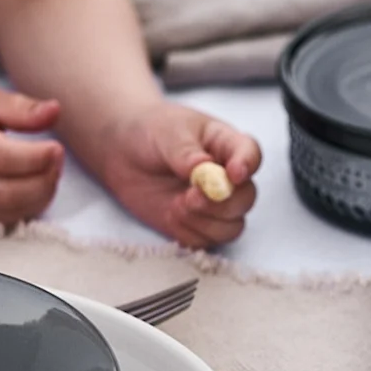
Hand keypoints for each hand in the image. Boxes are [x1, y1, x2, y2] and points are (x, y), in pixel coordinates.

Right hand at [0, 82, 63, 224]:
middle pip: (5, 194)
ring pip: (6, 213)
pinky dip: (28, 208)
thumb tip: (54, 111)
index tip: (56, 146)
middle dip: (42, 182)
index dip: (35, 158)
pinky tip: (38, 186)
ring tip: (51, 170)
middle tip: (57, 159)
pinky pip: (2, 219)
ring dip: (39, 197)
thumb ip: (18, 107)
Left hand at [95, 102, 259, 248]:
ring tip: (178, 204)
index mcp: (225, 145)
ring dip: (206, 221)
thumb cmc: (151, 130)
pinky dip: (189, 232)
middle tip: (193, 196)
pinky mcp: (194, 224)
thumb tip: (204, 168)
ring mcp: (212, 204)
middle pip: (246, 198)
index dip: (247, 166)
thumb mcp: (168, 132)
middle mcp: (226, 177)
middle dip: (223, 203)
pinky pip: (205, 240)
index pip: (250, 155)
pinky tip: (171, 215)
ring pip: (231, 226)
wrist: (121, 150)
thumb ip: (186, 152)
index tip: (233, 174)